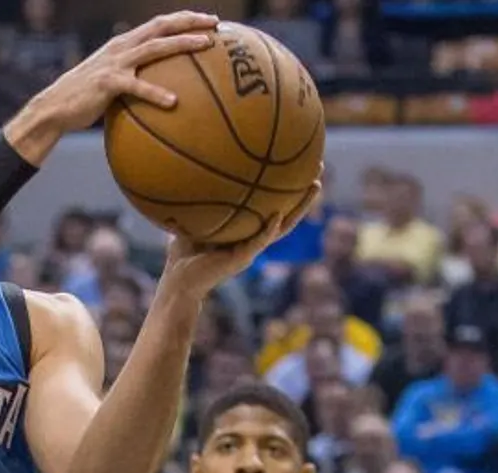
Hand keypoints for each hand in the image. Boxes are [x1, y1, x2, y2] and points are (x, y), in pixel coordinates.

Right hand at [36, 12, 218, 134]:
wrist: (54, 108)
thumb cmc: (84, 99)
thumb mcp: (110, 81)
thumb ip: (132, 78)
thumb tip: (159, 92)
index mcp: (124, 44)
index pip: (158, 24)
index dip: (184, 19)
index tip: (209, 20)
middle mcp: (121, 47)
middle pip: (161, 26)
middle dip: (190, 21)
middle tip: (216, 24)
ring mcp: (114, 63)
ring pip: (154, 47)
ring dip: (182, 43)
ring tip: (206, 45)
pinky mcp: (108, 83)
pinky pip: (137, 86)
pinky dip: (156, 93)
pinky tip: (174, 102)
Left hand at [159, 181, 322, 298]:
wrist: (177, 282)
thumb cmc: (183, 253)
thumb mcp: (193, 219)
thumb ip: (201, 200)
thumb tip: (194, 169)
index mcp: (245, 231)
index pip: (272, 207)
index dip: (286, 190)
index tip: (299, 165)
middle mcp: (253, 239)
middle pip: (287, 213)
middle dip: (304, 193)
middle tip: (319, 168)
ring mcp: (250, 249)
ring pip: (282, 227)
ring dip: (299, 209)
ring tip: (314, 186)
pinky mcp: (241, 259)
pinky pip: (259, 242)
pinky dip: (269, 229)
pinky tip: (279, 215)